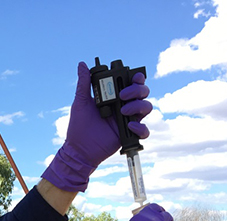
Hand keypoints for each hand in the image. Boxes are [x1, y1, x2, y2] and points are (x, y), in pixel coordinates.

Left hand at [42, 63, 152, 192]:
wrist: (79, 148)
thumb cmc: (79, 126)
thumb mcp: (81, 102)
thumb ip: (84, 83)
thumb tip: (82, 64)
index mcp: (115, 97)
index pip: (132, 83)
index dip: (137, 77)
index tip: (133, 77)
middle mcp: (124, 106)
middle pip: (143, 92)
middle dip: (137, 90)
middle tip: (122, 96)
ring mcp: (128, 120)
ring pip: (147, 107)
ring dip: (138, 106)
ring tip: (122, 112)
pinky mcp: (129, 134)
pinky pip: (144, 130)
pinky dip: (141, 127)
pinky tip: (130, 127)